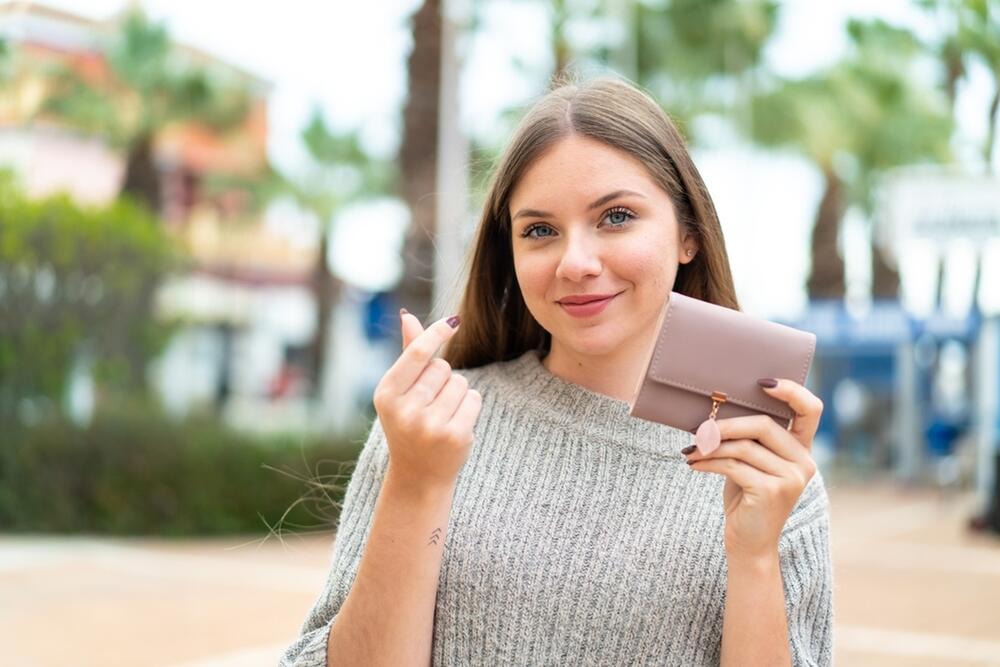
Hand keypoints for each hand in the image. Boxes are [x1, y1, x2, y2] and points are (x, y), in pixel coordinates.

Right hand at [372, 310, 481, 493]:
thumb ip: (408, 353)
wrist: (418, 476)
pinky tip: (455, 425)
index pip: (418, 353)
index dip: (437, 334)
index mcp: (386, 394)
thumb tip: (408, 315)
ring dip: (457, 394)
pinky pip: (474, 399)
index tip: (454, 321)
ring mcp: (430, 425)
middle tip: (430, 404)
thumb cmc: (408, 425)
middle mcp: (405, 409)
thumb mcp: (400, 391)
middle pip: (443, 367)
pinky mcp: (455, 436)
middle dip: (442, 379)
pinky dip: (470, 407)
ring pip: (461, 382)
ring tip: (441, 416)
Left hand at [684, 379, 822, 559]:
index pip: (811, 410)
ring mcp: (791, 477)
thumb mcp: (751, 463)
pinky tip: (692, 464)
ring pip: (743, 446)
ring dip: (710, 446)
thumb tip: (714, 413)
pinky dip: (708, 462)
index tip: (762, 382)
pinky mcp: (772, 491)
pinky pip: (732, 465)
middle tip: (699, 431)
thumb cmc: (746, 497)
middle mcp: (804, 462)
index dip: (791, 390)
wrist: (749, 543)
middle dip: (725, 425)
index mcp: (801, 450)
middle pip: (763, 424)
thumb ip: (747, 439)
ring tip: (691, 451)